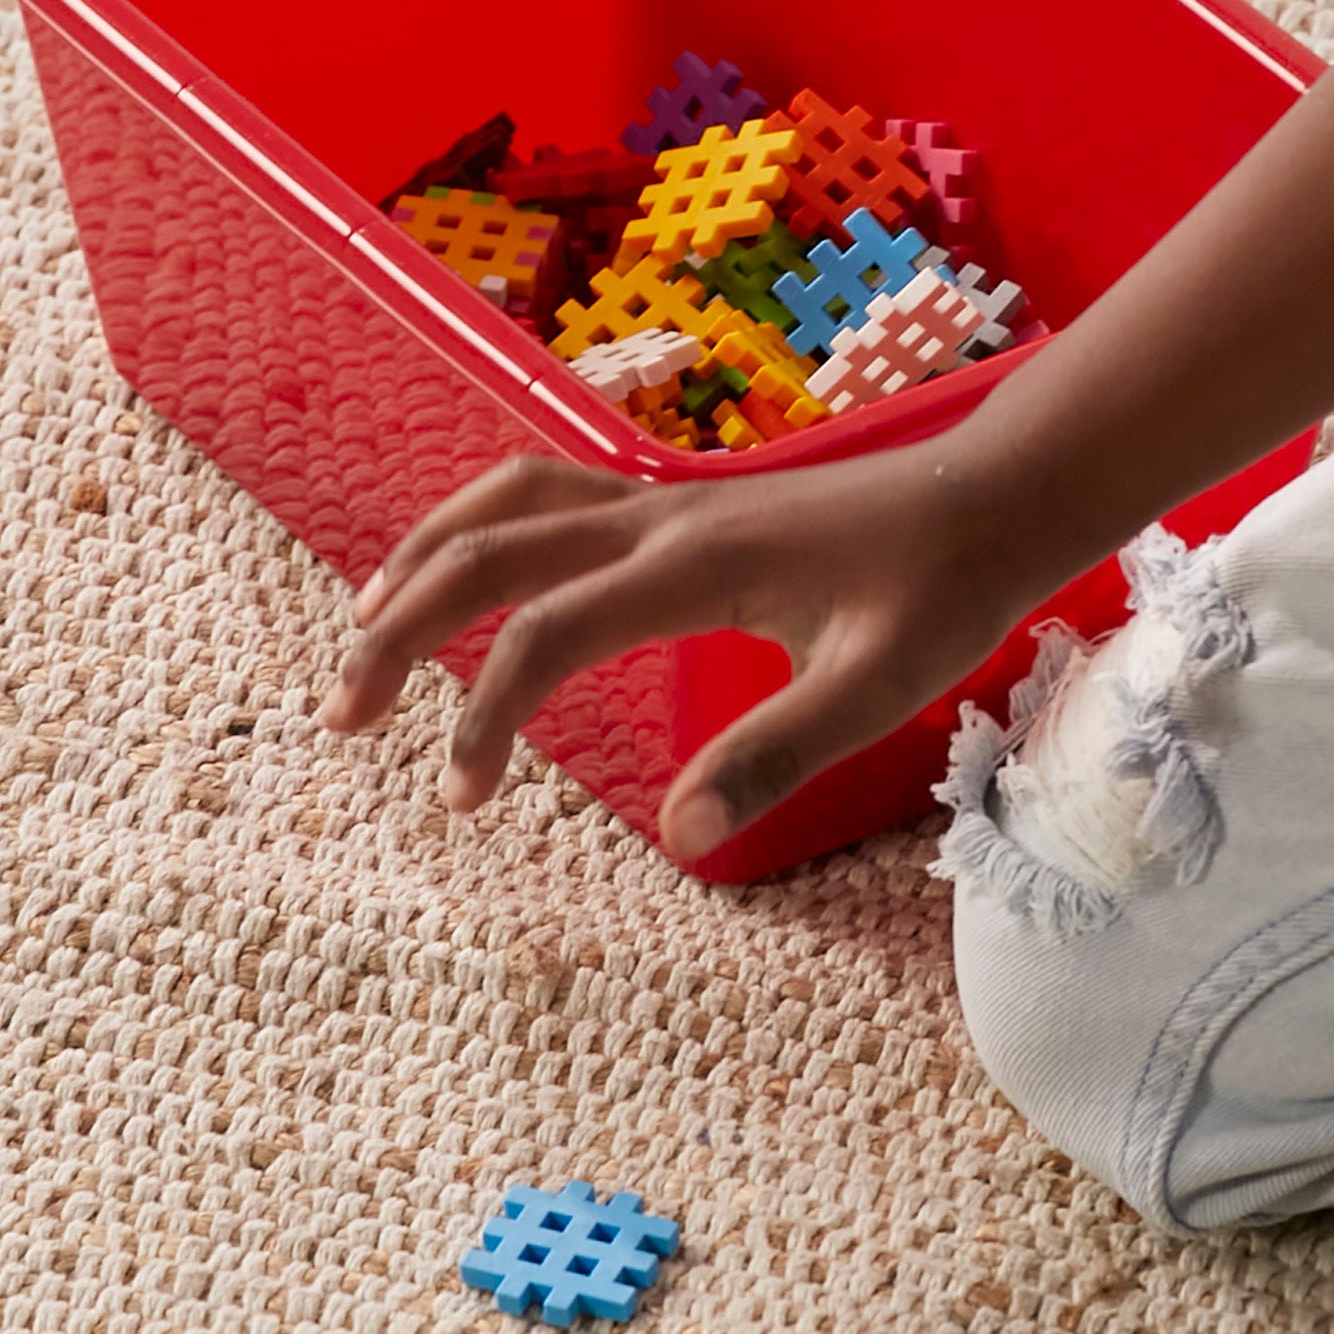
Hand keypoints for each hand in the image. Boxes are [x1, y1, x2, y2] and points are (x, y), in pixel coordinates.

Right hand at [317, 439, 1057, 859]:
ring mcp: (661, 500)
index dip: (483, 715)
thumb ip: (776, 755)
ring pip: (503, 503)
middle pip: (485, 553)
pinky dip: (477, 527)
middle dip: (399, 629)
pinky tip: (461, 569)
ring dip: (422, 561)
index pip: (541, 632)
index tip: (460, 799)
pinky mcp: (675, 503)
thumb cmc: (942, 593)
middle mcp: (656, 516)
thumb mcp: (877, 689)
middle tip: (343, 717)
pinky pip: (545, 493)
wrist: (990, 498)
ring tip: (365, 631)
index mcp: (692, 564)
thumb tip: (677, 840)